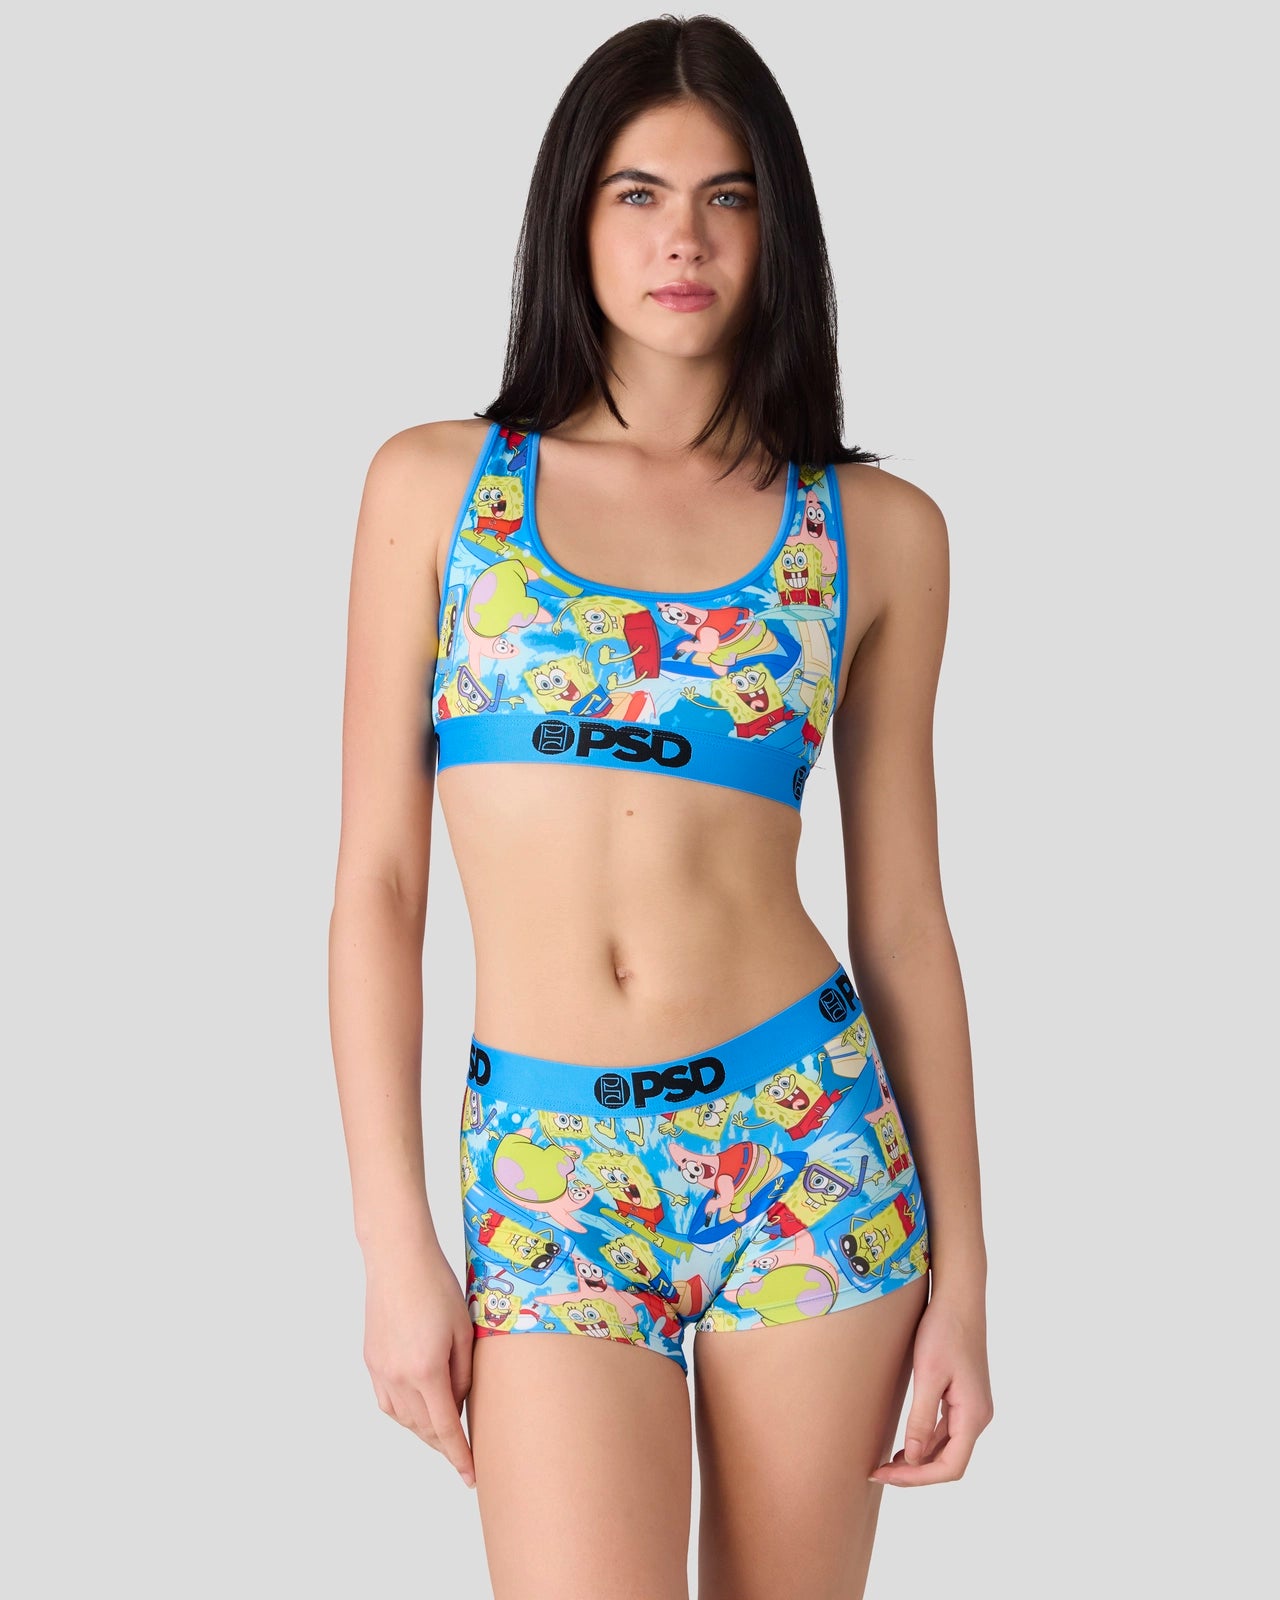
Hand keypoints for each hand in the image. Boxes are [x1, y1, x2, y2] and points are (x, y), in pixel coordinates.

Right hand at [363, 1242, 476, 1487]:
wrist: (398, 1260)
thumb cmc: (437, 1287)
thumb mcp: (463, 1330)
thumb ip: (463, 1373)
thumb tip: (458, 1403)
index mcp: (426, 1371)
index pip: (446, 1429)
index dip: (460, 1457)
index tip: (470, 1477)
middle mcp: (399, 1378)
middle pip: (423, 1428)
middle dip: (444, 1445)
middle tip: (464, 1456)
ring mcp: (380, 1370)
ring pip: (403, 1419)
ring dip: (424, 1431)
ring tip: (444, 1432)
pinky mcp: (371, 1361)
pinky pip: (388, 1402)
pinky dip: (404, 1413)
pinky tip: (418, 1408)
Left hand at [869, 1289, 992, 1486]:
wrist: (958, 1298)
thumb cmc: (943, 1331)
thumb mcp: (928, 1375)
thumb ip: (922, 1419)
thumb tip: (914, 1460)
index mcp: (973, 1415)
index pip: (950, 1467)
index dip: (917, 1479)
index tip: (885, 1474)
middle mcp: (978, 1416)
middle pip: (949, 1462)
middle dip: (915, 1473)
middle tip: (879, 1472)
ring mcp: (973, 1407)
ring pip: (947, 1448)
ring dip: (920, 1460)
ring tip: (887, 1463)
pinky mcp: (964, 1397)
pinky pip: (946, 1431)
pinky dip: (926, 1442)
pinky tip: (906, 1444)